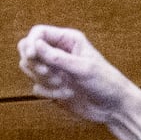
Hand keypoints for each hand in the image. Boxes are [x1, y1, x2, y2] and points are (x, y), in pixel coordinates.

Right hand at [17, 24, 140, 124]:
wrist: (113, 106)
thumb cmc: (105, 82)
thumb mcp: (82, 68)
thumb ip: (57, 57)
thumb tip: (35, 44)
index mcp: (69, 40)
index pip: (38, 33)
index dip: (30, 43)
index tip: (32, 56)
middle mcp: (59, 52)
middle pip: (28, 50)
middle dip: (35, 64)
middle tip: (49, 73)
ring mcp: (54, 70)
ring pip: (30, 69)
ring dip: (43, 80)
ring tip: (64, 85)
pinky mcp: (52, 86)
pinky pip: (36, 87)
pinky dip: (48, 93)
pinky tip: (67, 95)